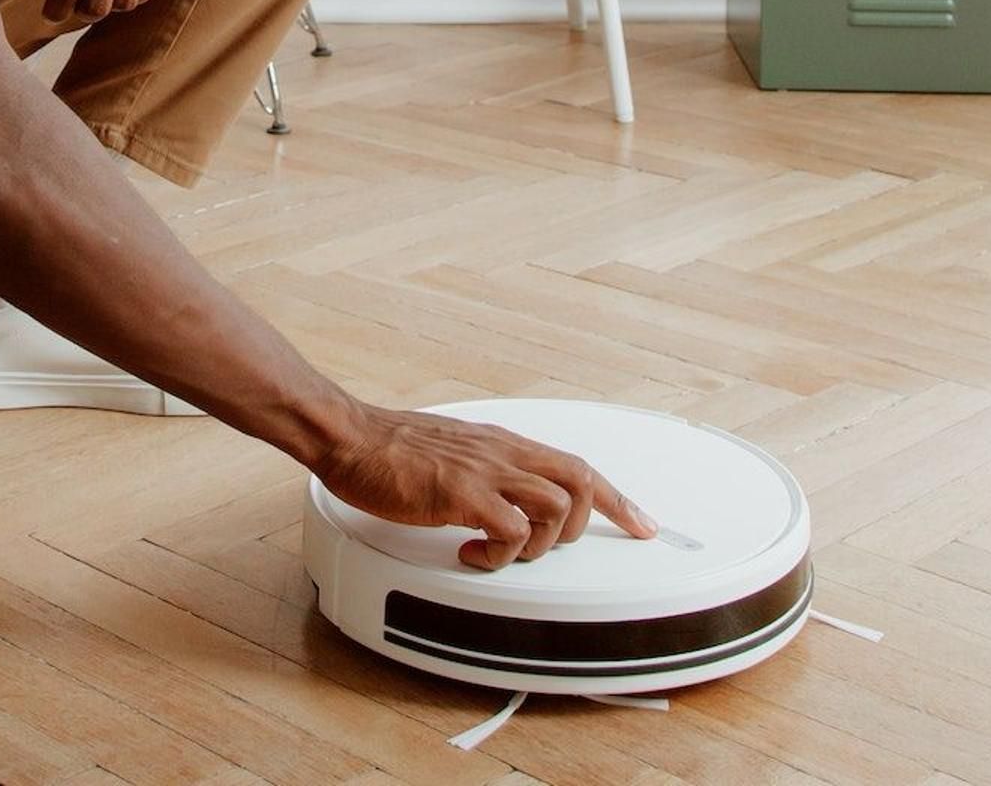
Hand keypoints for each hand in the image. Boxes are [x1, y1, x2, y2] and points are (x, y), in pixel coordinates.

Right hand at [315, 405, 657, 569]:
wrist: (349, 436)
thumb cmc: (386, 446)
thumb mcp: (450, 451)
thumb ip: (480, 469)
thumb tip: (494, 497)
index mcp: (502, 443)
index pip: (578, 465)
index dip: (618, 499)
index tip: (641, 523)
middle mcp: (503, 453)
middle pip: (582, 481)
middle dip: (584, 524)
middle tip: (550, 548)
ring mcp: (485, 471)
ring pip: (557, 508)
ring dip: (539, 544)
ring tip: (501, 552)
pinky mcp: (462, 494)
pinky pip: (511, 531)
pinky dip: (501, 555)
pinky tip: (472, 555)